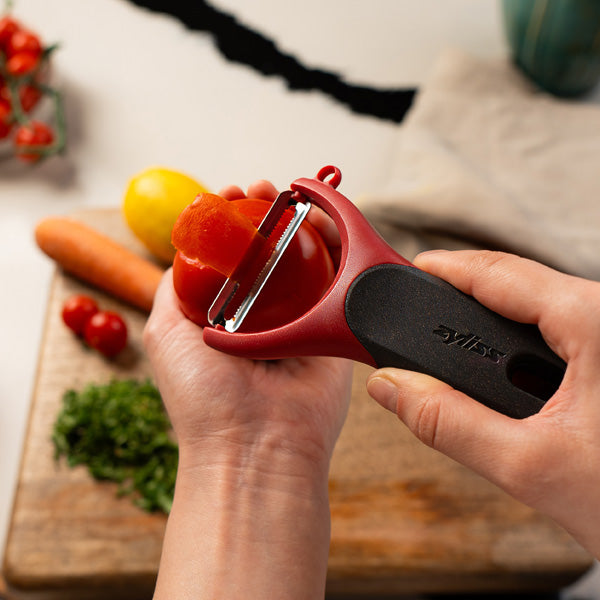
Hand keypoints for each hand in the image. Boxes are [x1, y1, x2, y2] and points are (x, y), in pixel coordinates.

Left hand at [145, 181, 352, 599]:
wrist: (257, 446)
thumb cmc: (205, 397)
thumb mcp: (165, 333)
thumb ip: (172, 289)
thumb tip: (183, 253)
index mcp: (224, 314)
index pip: (230, 254)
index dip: (230, 221)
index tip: (231, 197)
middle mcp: (262, 312)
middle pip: (268, 249)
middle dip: (266, 215)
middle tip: (264, 191)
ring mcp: (299, 317)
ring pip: (303, 257)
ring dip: (298, 222)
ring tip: (289, 197)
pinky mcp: (332, 325)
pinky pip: (336, 278)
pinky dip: (332, 245)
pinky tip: (322, 222)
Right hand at [366, 249, 599, 557]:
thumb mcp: (531, 467)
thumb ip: (449, 423)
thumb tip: (393, 387)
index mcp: (595, 321)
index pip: (499, 271)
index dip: (444, 268)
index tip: (405, 270)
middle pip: (518, 283)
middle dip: (463, 294)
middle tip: (418, 312)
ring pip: (541, 306)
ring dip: (492, 318)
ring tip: (449, 338)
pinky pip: (561, 328)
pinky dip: (522, 337)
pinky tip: (500, 363)